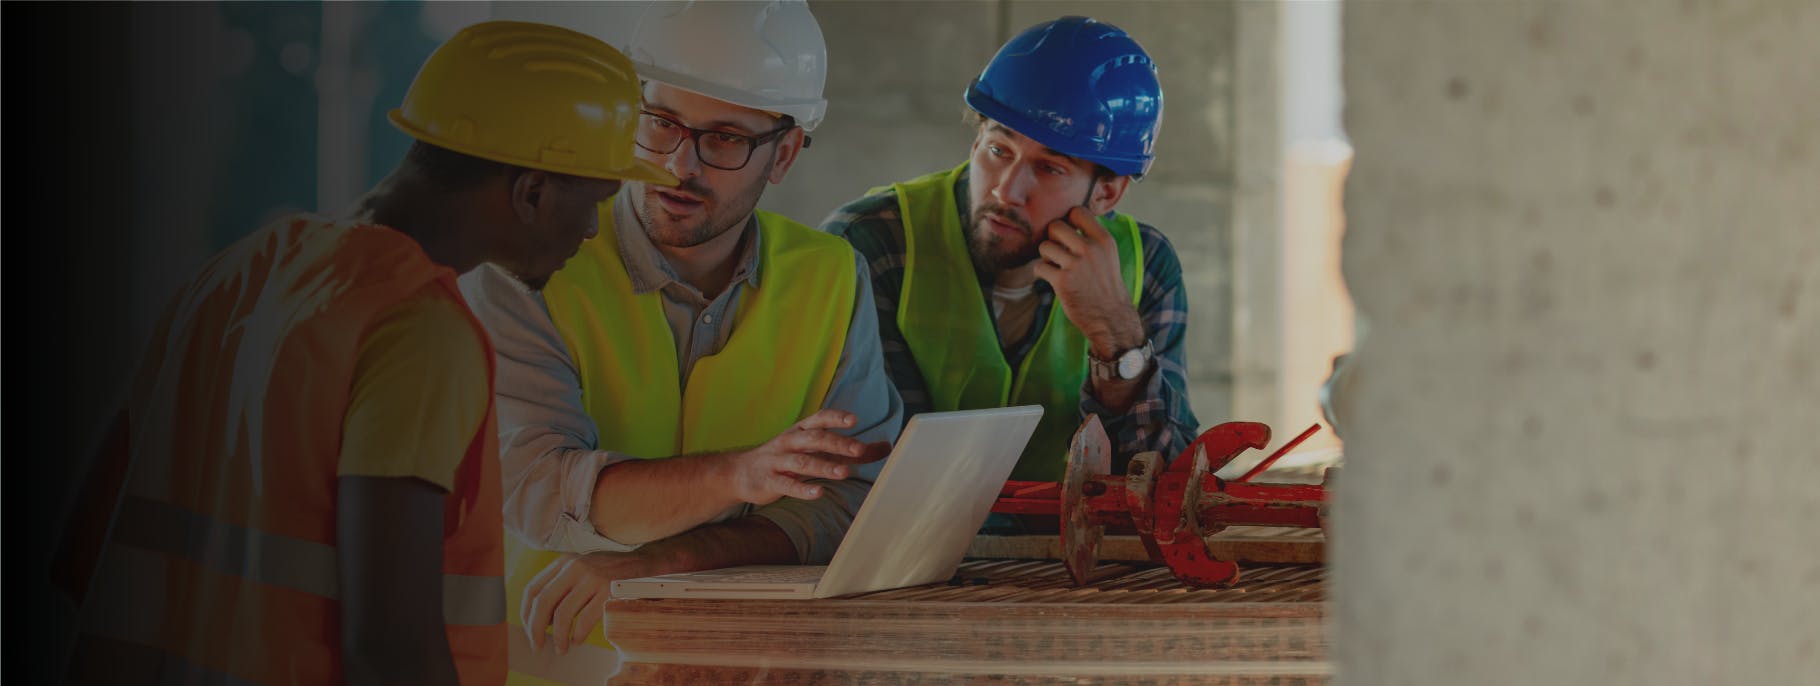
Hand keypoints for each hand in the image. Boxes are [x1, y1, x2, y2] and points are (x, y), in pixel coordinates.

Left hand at [521, 551, 655, 654]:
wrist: (646, 562)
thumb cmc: (612, 571)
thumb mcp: (583, 569)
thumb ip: (563, 585)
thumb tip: (543, 620)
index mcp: (565, 562)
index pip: (533, 589)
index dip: (526, 613)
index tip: (529, 630)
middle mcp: (575, 567)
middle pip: (543, 602)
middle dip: (535, 628)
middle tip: (537, 645)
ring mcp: (592, 578)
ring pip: (562, 613)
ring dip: (558, 637)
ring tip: (561, 648)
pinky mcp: (608, 590)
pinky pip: (585, 619)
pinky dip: (578, 634)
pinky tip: (578, 640)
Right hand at [722, 409, 889, 505]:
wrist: (740, 473)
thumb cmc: (786, 458)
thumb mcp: (817, 450)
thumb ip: (851, 450)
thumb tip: (887, 446)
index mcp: (801, 430)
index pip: (819, 419)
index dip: (835, 418)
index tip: (854, 420)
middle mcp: (789, 442)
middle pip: (814, 439)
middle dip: (836, 443)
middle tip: (859, 449)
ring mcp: (777, 461)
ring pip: (802, 462)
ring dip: (823, 466)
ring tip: (844, 473)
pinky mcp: (769, 481)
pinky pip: (786, 485)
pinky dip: (802, 489)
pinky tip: (818, 492)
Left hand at [1034, 206, 1143, 357]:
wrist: (1110, 318)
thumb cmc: (1105, 286)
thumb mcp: (1108, 256)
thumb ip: (1091, 238)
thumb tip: (1068, 219)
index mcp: (1104, 240)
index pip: (1078, 212)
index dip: (1068, 221)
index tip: (1068, 235)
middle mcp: (1090, 249)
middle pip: (1056, 226)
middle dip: (1053, 238)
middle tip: (1058, 251)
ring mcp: (1075, 265)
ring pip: (1044, 246)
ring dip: (1046, 257)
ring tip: (1056, 267)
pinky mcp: (1062, 281)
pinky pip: (1039, 267)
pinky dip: (1042, 273)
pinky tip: (1052, 279)